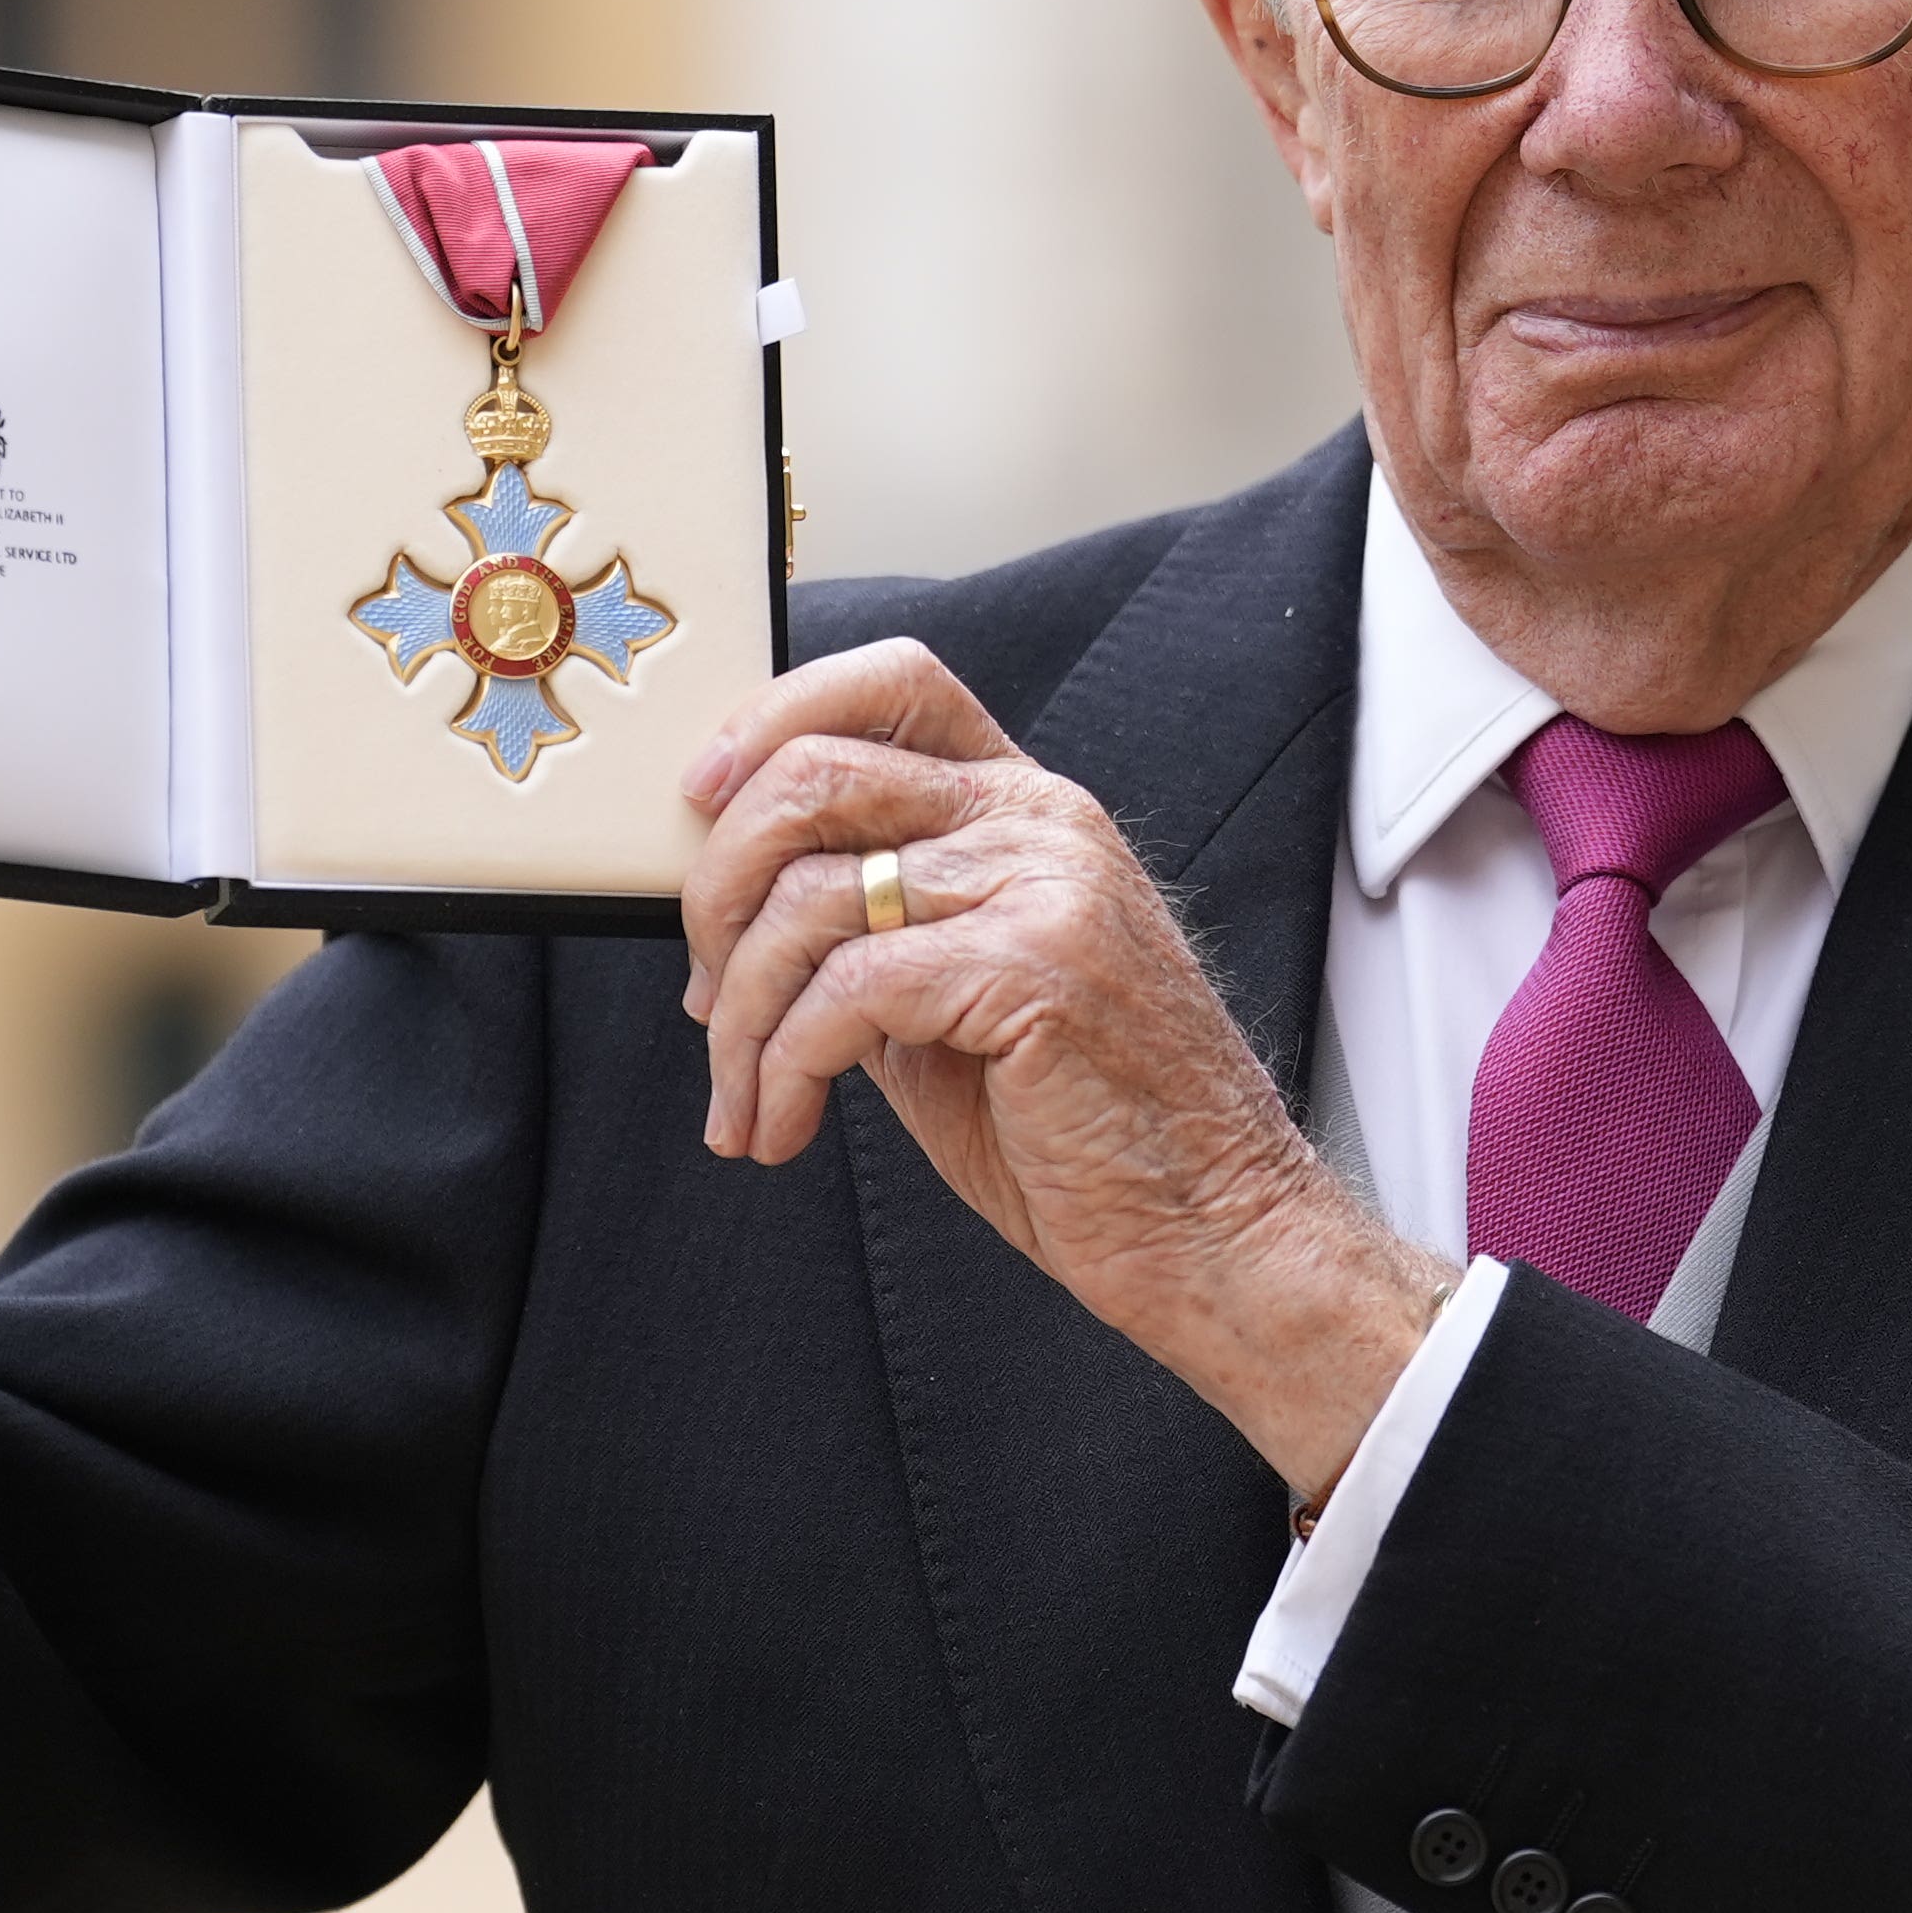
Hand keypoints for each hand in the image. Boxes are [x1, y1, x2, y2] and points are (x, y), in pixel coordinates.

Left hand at [681, 641, 1438, 1502]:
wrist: (1212, 1230)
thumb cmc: (1083, 1132)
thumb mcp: (958, 998)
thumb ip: (875, 932)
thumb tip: (731, 916)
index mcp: (1028, 810)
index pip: (893, 682)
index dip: (772, 721)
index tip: (699, 807)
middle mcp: (1041, 823)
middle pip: (815, 775)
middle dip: (716, 893)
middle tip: (702, 998)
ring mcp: (1045, 886)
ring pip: (810, 895)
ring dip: (738, 1017)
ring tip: (745, 1102)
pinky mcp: (1033, 967)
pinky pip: (842, 992)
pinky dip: (782, 1067)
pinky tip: (784, 1127)